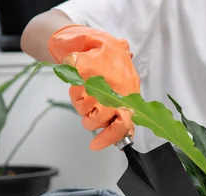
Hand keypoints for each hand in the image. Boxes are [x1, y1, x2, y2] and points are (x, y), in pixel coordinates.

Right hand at [48, 25, 140, 149]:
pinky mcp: (80, 74)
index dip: (110, 138)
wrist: (88, 39)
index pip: (123, 123)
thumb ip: (127, 106)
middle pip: (98, 120)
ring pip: (84, 112)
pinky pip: (75, 98)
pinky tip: (81, 84)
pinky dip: (76, 94)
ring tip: (88, 92)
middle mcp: (115, 88)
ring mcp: (96, 81)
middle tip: (92, 112)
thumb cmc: (110, 60)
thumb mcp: (127, 79)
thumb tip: (127, 133)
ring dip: (83, 106)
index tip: (96, 145)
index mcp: (130, 91)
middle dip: (92, 121)